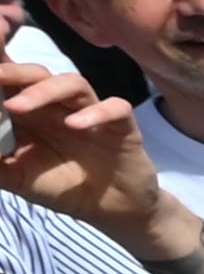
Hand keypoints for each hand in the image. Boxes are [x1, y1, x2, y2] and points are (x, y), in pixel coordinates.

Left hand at [0, 61, 166, 237]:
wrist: (109, 211)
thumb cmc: (59, 186)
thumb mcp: (16, 178)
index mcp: (29, 110)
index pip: (11, 77)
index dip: (1, 62)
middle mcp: (58, 105)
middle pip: (38, 74)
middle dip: (12, 72)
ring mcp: (89, 112)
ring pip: (72, 84)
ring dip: (43, 91)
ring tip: (17, 106)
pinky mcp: (121, 127)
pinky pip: (115, 109)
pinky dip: (96, 113)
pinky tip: (75, 124)